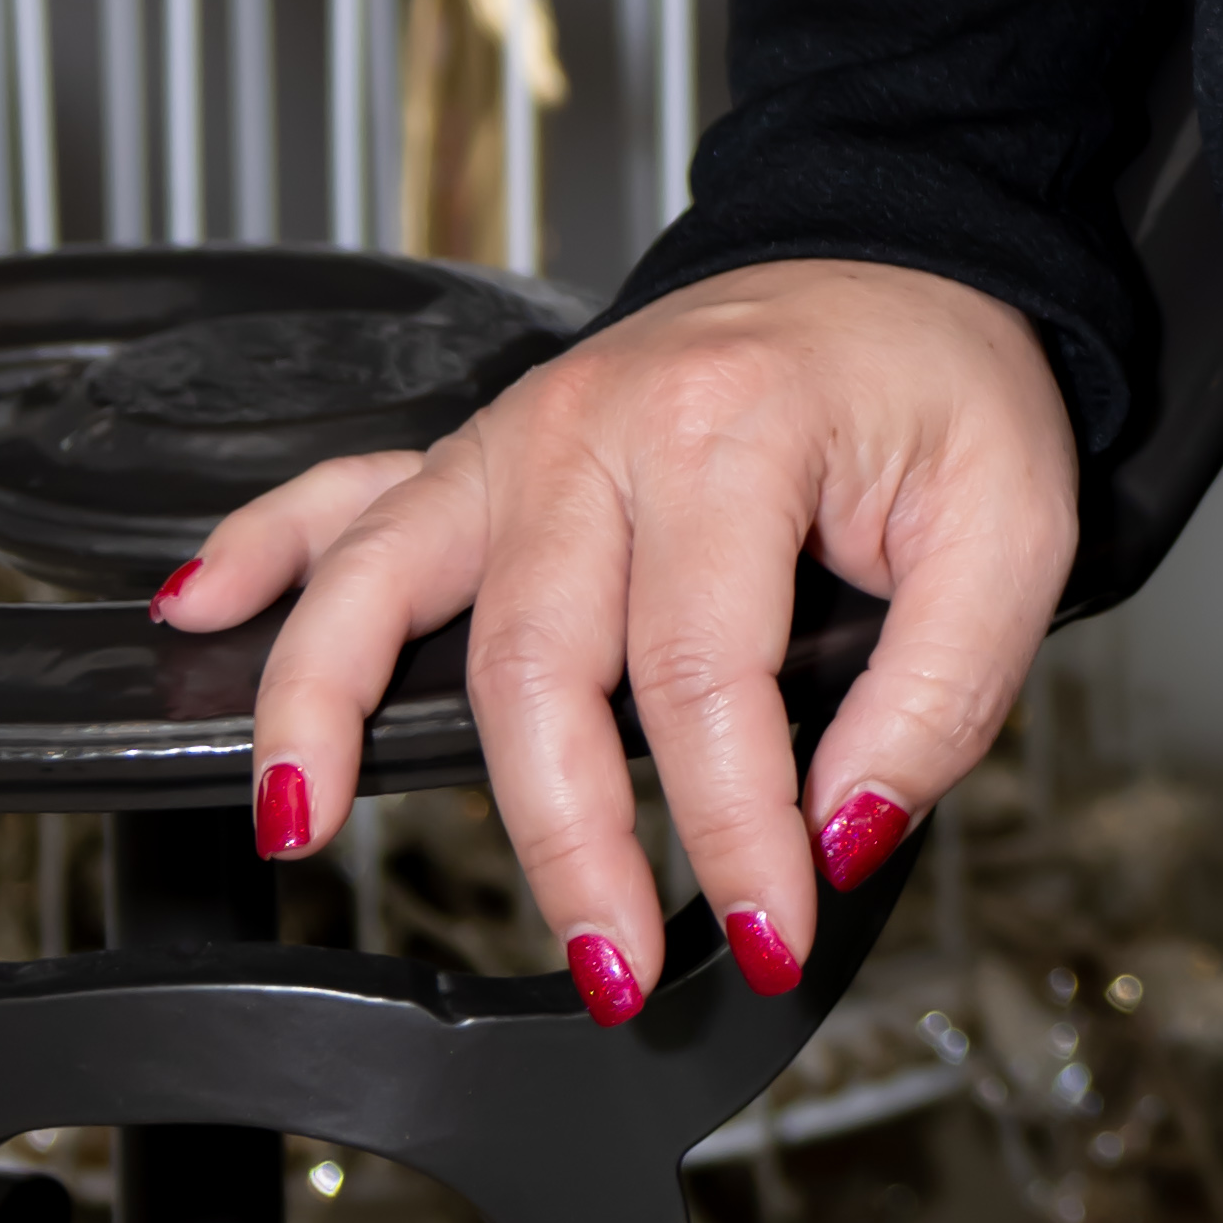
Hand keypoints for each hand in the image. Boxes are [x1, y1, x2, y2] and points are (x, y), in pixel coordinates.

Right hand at [152, 261, 1084, 1019]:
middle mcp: (598, 426)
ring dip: (324, 707)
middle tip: (616, 964)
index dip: (732, 833)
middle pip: (537, 665)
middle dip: (564, 840)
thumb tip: (841, 831)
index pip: (706, 681)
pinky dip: (264, 550)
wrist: (902, 258)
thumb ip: (941, 693)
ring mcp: (523, 432)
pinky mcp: (487, 447)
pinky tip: (205, 617)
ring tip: (302, 825)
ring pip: (388, 582)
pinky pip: (346, 492)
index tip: (767, 931)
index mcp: (733, 433)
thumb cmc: (946, 385)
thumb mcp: (1017, 530)